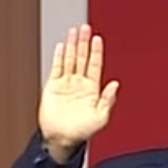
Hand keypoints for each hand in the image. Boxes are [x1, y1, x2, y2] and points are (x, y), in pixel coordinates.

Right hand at [38, 24, 119, 161]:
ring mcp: (66, 84)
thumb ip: (108, 100)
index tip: (97, 39)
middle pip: (81, 57)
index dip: (96, 52)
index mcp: (92, 89)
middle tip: (84, 28)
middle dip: (83, 43)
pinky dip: (58, 58)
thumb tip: (115, 84)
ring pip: (69, 60)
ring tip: (73, 31)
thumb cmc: (82, 131)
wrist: (62, 139)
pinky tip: (60, 47)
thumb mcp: (101, 117)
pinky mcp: (52, 87)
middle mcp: (79, 83)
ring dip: (71, 46)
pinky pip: (56, 69)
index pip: (94, 65)